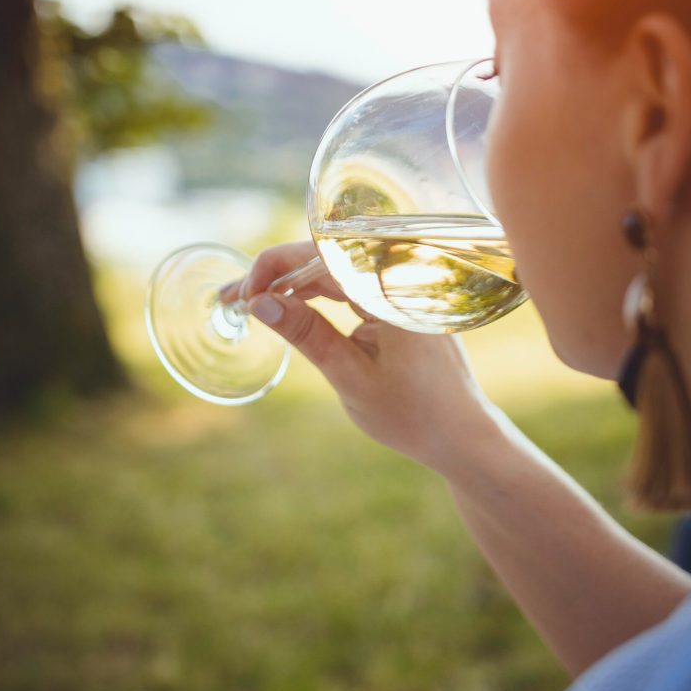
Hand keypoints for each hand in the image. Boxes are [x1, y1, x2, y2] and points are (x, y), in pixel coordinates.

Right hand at [223, 241, 499, 475]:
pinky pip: (349, 286)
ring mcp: (399, 289)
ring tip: (247, 302)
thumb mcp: (351, 376)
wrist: (462, 435)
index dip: (275, 267)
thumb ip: (307, 335)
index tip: (243, 294)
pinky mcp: (397, 302)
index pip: (322, 255)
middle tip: (229, 299)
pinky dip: (315, 295)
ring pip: (334, 271)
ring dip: (290, 284)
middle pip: (325, 258)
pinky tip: (285, 305)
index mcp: (393, 289)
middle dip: (273, 276)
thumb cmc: (413, 414)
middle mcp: (400, 278)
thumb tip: (259, 302)